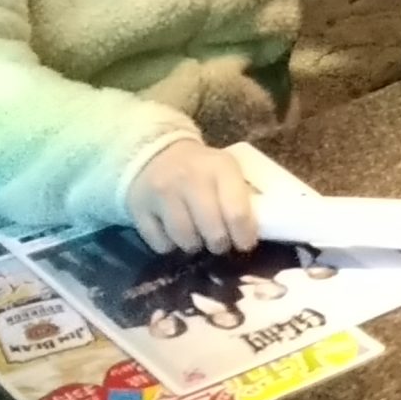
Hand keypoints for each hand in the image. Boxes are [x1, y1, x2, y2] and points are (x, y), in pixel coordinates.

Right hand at [125, 140, 258, 253]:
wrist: (155, 154)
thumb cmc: (200, 169)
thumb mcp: (225, 171)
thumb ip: (240, 195)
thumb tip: (261, 230)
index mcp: (220, 167)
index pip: (237, 212)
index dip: (244, 235)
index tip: (245, 244)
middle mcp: (190, 179)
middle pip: (212, 231)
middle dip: (220, 244)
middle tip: (220, 244)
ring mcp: (162, 194)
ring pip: (185, 240)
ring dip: (194, 245)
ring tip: (197, 237)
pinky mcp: (139, 208)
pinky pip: (160, 244)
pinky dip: (169, 245)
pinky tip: (174, 233)